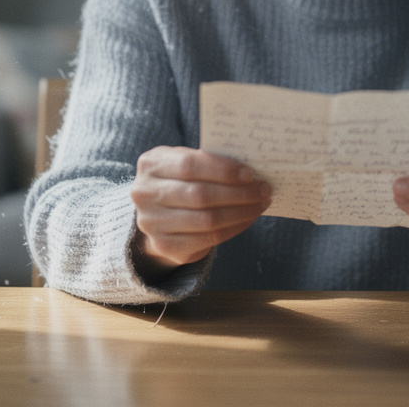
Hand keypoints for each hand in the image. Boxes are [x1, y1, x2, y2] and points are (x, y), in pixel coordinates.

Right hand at [129, 146, 271, 278]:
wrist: (158, 213)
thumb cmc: (181, 180)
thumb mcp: (185, 163)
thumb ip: (209, 163)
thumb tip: (250, 172)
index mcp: (151, 164)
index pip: (189, 165)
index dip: (222, 170)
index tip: (250, 174)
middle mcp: (144, 193)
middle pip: (199, 195)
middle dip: (238, 193)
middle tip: (264, 190)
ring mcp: (151, 222)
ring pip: (206, 220)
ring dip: (241, 212)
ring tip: (260, 204)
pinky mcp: (164, 245)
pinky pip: (207, 239)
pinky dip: (234, 228)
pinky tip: (247, 219)